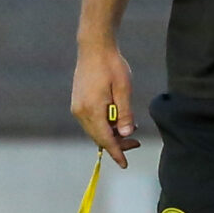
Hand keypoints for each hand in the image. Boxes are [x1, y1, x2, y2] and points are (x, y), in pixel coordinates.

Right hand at [71, 42, 140, 167]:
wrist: (94, 47)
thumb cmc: (111, 65)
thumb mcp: (124, 89)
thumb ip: (124, 113)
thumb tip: (126, 134)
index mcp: (92, 109)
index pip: (105, 139)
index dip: (116, 153)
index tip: (124, 164)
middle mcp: (81, 112)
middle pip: (99, 137)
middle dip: (116, 143)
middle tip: (136, 142)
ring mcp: (77, 107)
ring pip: (95, 130)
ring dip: (110, 133)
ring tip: (129, 127)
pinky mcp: (78, 103)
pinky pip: (91, 122)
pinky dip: (103, 125)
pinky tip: (116, 119)